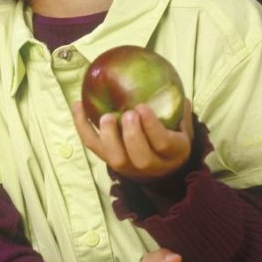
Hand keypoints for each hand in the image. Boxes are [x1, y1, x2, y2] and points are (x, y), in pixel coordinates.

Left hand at [72, 98, 193, 180]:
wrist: (162, 170)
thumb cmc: (172, 142)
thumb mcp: (183, 129)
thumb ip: (181, 112)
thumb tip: (176, 91)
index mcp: (173, 153)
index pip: (163, 144)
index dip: (152, 127)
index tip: (143, 107)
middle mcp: (151, 164)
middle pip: (140, 157)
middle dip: (132, 134)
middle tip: (127, 113)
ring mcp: (128, 166)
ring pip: (115, 158)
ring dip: (108, 136)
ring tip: (106, 116)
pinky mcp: (108, 160)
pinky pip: (93, 146)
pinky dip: (82, 126)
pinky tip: (77, 105)